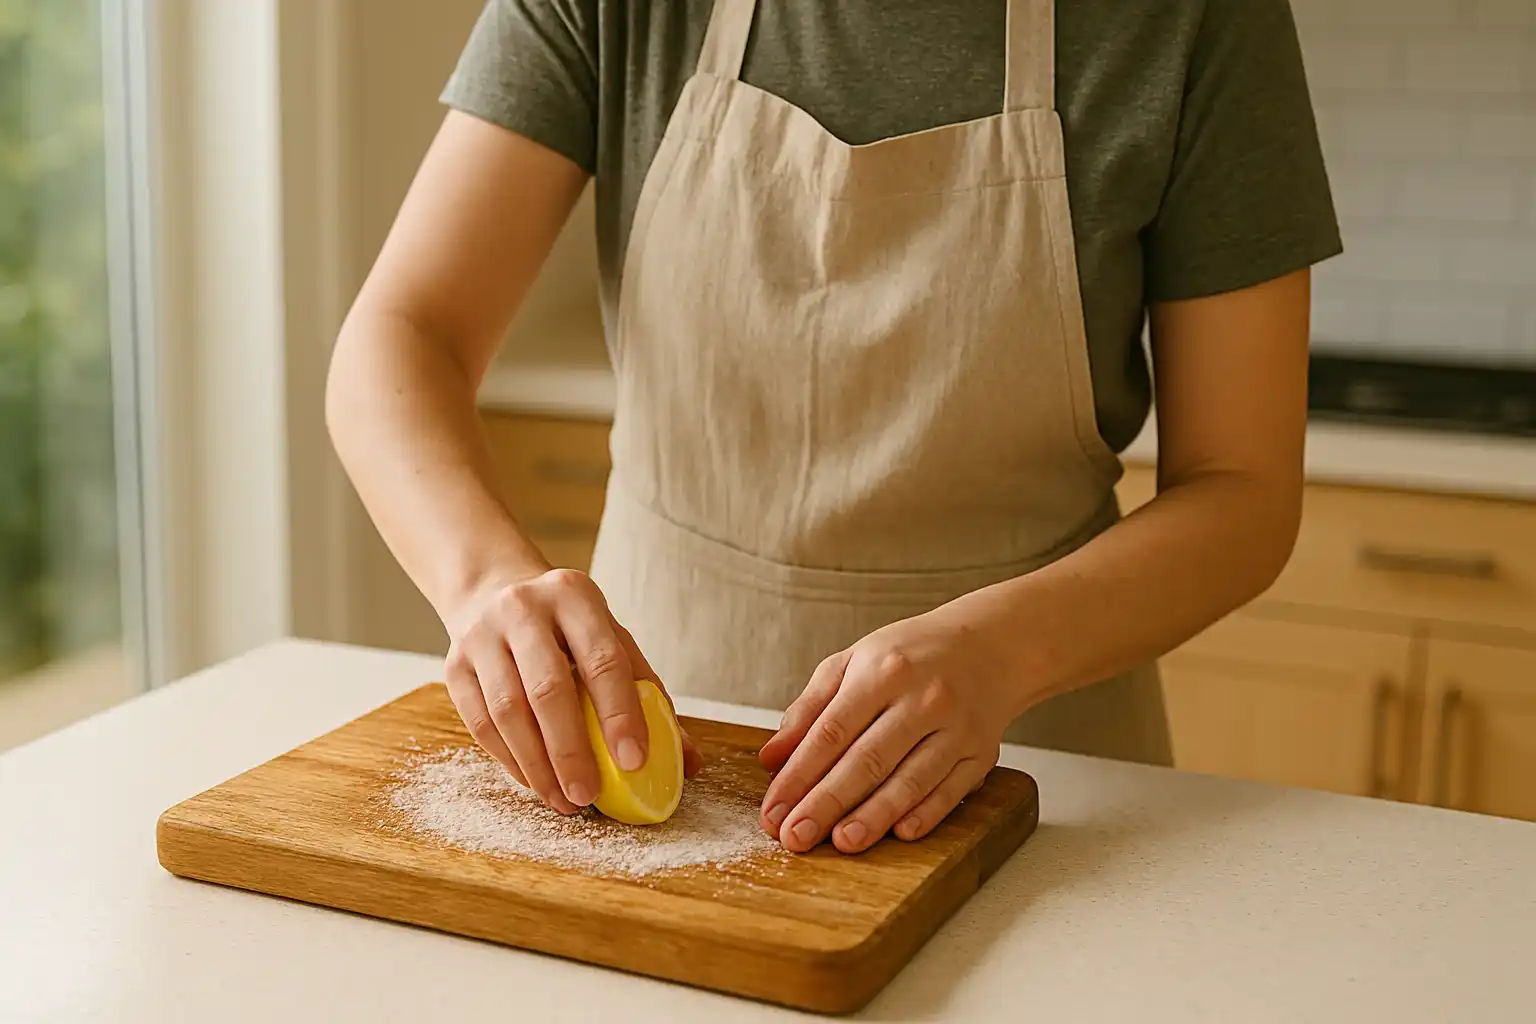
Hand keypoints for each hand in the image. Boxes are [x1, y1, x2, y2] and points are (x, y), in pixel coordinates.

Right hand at [443, 567, 701, 813]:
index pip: (603, 659)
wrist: (494, 589)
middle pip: (547, 689)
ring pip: (507, 712)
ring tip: (564, 800)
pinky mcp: (453, 665)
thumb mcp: (611, 640)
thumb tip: (688, 762)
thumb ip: (649, 695)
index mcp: (575, 596)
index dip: (620, 713)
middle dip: (571, 750)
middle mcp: (524, 609)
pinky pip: (480, 724)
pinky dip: (510, 761)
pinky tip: (535, 782)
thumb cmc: (568, 628)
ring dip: (538, 766)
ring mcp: (482, 636)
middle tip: (589, 795)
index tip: (634, 761)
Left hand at [757, 595, 1018, 852]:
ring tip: (841, 842)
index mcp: (882, 671)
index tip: (773, 810)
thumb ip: (810, 709)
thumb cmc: (911, 656)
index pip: (831, 731)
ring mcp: (956, 728)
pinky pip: (952, 790)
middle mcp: (922, 699)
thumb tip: (771, 758)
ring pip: (911, 779)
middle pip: (868, 760)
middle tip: (794, 837)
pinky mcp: (982, 753)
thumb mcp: (853, 662)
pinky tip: (899, 834)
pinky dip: (926, 814)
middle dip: (827, 803)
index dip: (799, 775)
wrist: (990, 645)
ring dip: (874, 815)